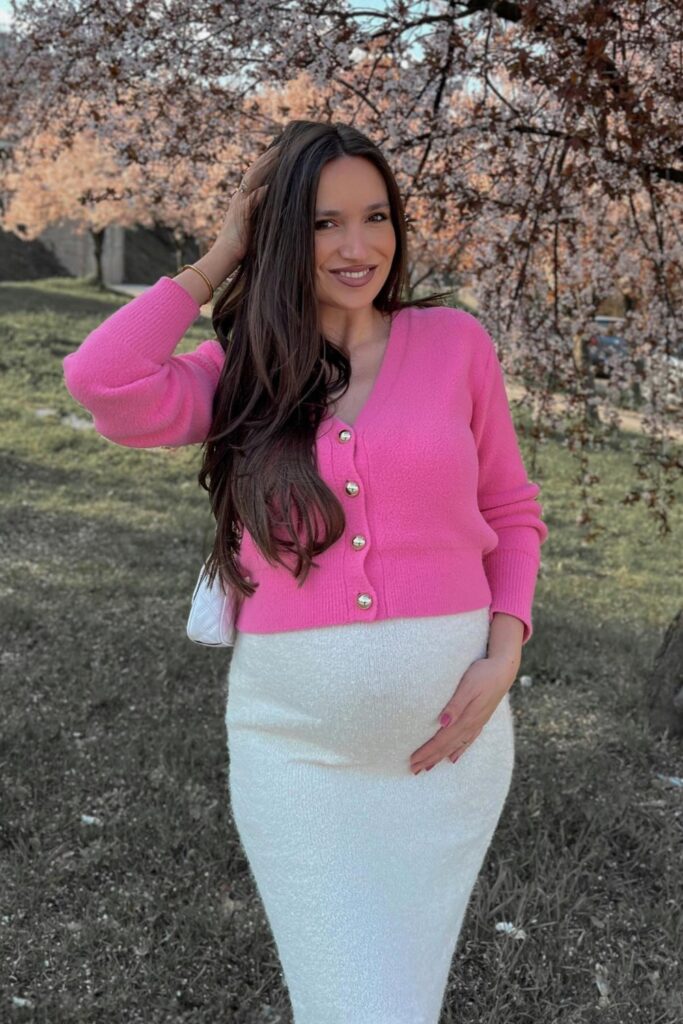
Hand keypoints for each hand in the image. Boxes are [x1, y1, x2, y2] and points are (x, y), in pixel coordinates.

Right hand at [213, 142, 281, 262]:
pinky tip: (271, 186)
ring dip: (265, 167)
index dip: (266, 163)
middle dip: (267, 158)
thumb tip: (273, 205)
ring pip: (252, 179)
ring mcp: (238, 204)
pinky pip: (252, 200)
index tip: (279, 153)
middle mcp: (239, 197)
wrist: (224, 256)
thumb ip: (260, 214)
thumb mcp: (253, 225)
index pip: (254, 175)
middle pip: (254, 171)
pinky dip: (261, 192)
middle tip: (282, 146)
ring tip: (279, 155)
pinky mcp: (240, 215)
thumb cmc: (240, 245)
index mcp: (241, 198)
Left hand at [408, 656, 517, 773]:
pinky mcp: (480, 719)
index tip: (412, 761)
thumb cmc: (483, 674)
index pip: (442, 740)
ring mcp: (477, 723)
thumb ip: (456, 705)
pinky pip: (467, 740)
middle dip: (430, 758)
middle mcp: (471, 724)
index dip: (427, 751)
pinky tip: (453, 757)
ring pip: (455, 746)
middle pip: (447, 746)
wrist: (505, 669)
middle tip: (414, 769)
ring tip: (428, 767)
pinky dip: (458, 750)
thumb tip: (442, 723)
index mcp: (466, 718)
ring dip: (440, 757)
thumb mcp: (468, 686)